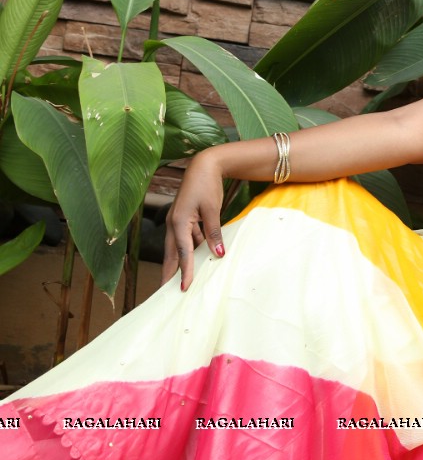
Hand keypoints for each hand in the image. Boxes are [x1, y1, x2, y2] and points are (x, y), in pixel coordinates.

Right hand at [162, 148, 225, 291]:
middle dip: (169, 274)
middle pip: (172, 255)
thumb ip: (214, 233)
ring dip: (180, 264)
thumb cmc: (207, 185)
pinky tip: (198, 259)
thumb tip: (218, 254)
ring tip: (183, 281)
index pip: (183, 253)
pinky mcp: (184, 219)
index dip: (184, 272)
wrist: (204, 165)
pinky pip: (187, 240)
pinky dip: (191, 251)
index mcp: (178, 222)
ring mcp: (177, 222)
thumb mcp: (213, 209)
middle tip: (166, 294)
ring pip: (179, 248)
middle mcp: (173, 224)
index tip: (184, 288)